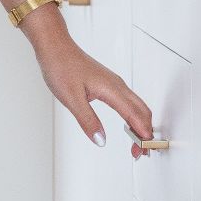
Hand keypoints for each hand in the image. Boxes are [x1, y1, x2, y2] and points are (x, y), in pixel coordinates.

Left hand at [28, 18, 153, 155]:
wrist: (55, 47)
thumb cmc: (61, 66)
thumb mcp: (71, 98)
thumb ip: (88, 120)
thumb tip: (101, 140)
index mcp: (111, 89)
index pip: (135, 116)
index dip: (142, 135)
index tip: (143, 152)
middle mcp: (117, 85)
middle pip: (142, 111)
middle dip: (146, 133)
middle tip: (141, 153)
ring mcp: (114, 83)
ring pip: (137, 106)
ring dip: (141, 125)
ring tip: (137, 143)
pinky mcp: (108, 83)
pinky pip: (129, 101)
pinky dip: (134, 116)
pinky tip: (129, 124)